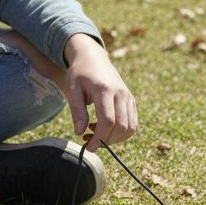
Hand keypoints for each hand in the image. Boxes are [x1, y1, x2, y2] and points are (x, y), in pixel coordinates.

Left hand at [63, 33, 136, 151]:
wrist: (93, 57)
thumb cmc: (79, 73)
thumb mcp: (72, 89)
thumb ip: (77, 111)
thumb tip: (79, 133)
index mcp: (105, 90)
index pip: (108, 121)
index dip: (99, 138)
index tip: (88, 147)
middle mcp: (121, 93)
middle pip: (121, 126)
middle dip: (106, 141)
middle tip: (90, 142)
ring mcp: (128, 97)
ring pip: (130, 127)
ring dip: (115, 138)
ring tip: (97, 133)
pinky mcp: (131, 100)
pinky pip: (133, 123)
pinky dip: (122, 132)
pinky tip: (105, 128)